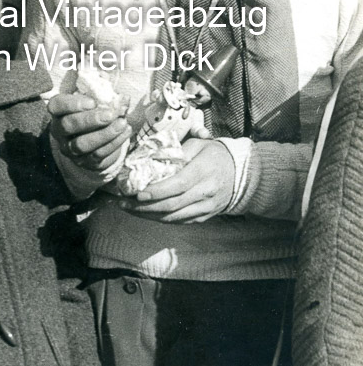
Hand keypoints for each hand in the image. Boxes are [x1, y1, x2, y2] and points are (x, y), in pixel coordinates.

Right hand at [48, 93, 131, 172]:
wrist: (95, 138)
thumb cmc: (93, 112)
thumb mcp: (96, 100)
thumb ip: (106, 97)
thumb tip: (124, 99)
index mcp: (59, 111)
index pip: (57, 105)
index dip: (73, 104)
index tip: (93, 102)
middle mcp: (59, 131)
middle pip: (68, 126)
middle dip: (90, 120)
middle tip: (110, 114)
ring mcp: (70, 149)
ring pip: (81, 144)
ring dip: (104, 134)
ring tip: (122, 123)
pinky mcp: (84, 161)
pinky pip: (97, 154)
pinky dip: (114, 143)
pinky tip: (125, 132)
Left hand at [120, 138, 234, 222]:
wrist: (242, 174)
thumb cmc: (215, 155)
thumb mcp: (199, 144)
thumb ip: (178, 151)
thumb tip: (152, 158)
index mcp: (204, 171)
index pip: (178, 185)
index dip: (157, 191)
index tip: (137, 193)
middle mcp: (206, 192)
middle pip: (172, 205)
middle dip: (144, 206)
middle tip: (123, 202)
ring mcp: (205, 208)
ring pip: (173, 217)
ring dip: (147, 215)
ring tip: (128, 208)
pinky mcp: (203, 217)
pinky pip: (178, 221)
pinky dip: (159, 219)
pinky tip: (144, 213)